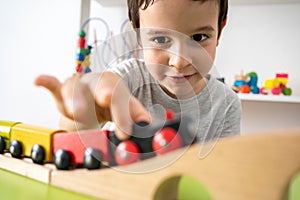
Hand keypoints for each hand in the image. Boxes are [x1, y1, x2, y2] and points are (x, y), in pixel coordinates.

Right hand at [34, 71, 150, 139]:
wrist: (94, 99)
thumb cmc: (112, 104)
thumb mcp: (127, 109)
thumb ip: (137, 115)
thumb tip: (148, 124)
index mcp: (116, 86)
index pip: (122, 98)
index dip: (124, 114)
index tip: (125, 132)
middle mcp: (97, 82)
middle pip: (101, 86)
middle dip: (104, 92)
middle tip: (107, 98)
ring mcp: (78, 85)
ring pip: (75, 89)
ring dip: (76, 99)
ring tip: (77, 110)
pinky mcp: (61, 90)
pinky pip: (53, 84)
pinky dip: (47, 82)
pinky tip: (39, 80)